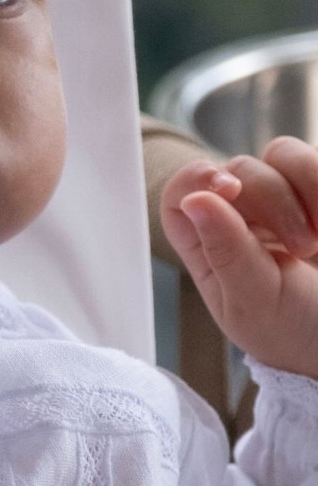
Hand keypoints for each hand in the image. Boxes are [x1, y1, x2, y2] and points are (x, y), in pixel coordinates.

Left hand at [161, 137, 317, 376]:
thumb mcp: (256, 300)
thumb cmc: (292, 330)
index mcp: (209, 248)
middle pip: (236, 170)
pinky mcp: (314, 194)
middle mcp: (239, 219)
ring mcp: (280, 203)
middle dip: (273, 200)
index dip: (195, 180)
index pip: (180, 197)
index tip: (229, 189)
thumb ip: (227, 250)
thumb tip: (194, 200)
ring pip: (279, 155)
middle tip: (302, 247)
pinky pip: (311, 161)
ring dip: (305, 188)